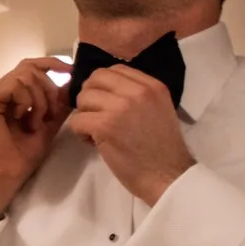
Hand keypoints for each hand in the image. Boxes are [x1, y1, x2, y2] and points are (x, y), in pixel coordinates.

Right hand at [0, 57, 71, 214]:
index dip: (51, 64)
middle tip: (51, 113)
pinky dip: (27, 100)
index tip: (70, 72)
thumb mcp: (47, 127)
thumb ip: (57, 106)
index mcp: (8, 97)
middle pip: (29, 67)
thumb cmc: (21, 158)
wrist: (5, 177)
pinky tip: (24, 119)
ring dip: (39, 98)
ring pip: (24, 74)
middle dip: (48, 87)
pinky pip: (15, 85)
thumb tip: (71, 85)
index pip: (29, 67)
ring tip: (36, 122)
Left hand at [66, 65, 193, 204]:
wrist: (167, 176)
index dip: (103, 85)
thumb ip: (137, 95)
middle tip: (95, 115)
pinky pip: (77, 120)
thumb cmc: (161, 149)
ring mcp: (121, 107)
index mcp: (152, 86)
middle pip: (95, 79)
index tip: (105, 103)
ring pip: (83, 98)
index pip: (115, 69)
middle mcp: (138, 91)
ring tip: (96, 131)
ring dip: (84, 115)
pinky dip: (80, 132)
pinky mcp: (105, 126)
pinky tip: (94, 142)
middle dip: (89, 96)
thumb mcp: (158, 109)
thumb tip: (106, 89)